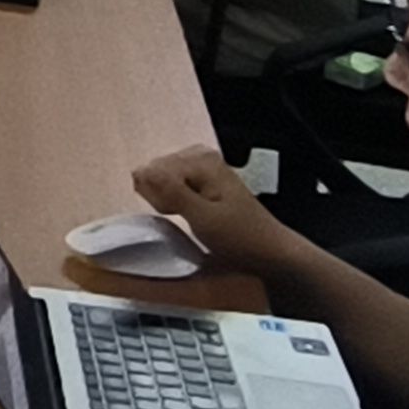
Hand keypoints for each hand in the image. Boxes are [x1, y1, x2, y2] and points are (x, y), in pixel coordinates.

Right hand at [130, 147, 302, 281]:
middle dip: (160, 196)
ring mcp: (204, 166)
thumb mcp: (203, 218)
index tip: (173, 215)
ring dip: (166, 199)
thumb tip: (138, 170)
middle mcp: (201, 156)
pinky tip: (184, 212)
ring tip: (184, 216)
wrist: (270, 252)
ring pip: (163, 178)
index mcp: (201, 160)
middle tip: (180, 217)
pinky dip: (174, 200)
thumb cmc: (238, 237)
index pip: (154, 171)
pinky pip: (174, 184)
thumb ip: (171, 191)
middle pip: (157, 171)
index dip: (157, 197)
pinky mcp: (205, 179)